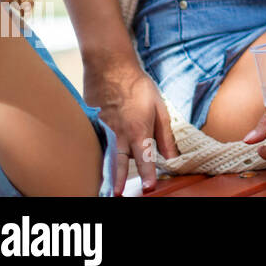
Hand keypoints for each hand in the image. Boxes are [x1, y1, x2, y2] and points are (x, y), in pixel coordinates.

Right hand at [84, 57, 178, 193]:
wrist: (111, 69)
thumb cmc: (139, 87)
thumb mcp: (159, 108)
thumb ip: (165, 133)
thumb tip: (171, 154)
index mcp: (139, 130)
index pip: (145, 157)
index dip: (148, 174)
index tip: (150, 188)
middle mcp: (120, 134)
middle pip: (120, 162)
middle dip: (119, 181)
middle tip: (118, 195)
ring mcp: (105, 130)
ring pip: (108, 155)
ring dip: (109, 172)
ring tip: (109, 188)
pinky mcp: (94, 125)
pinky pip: (100, 142)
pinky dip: (103, 152)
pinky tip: (102, 160)